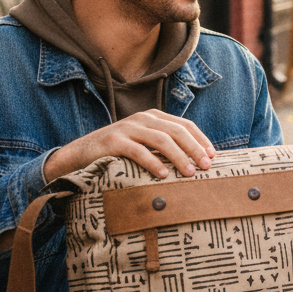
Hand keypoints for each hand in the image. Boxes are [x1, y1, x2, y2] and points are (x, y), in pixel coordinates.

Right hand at [44, 110, 215, 181]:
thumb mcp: (144, 144)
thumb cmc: (119, 153)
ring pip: (161, 140)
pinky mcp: (113, 141)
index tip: (213, 156)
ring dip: (179, 156)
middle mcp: (143, 118)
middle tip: (206, 166)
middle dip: (195, 149)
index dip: (201, 139)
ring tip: (189, 172)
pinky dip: (153, 163)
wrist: (80, 154)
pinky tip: (163, 175)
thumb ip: (165, 146)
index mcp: (154, 117)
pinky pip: (138, 151)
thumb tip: (197, 161)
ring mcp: (127, 128)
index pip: (185, 125)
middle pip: (177, 131)